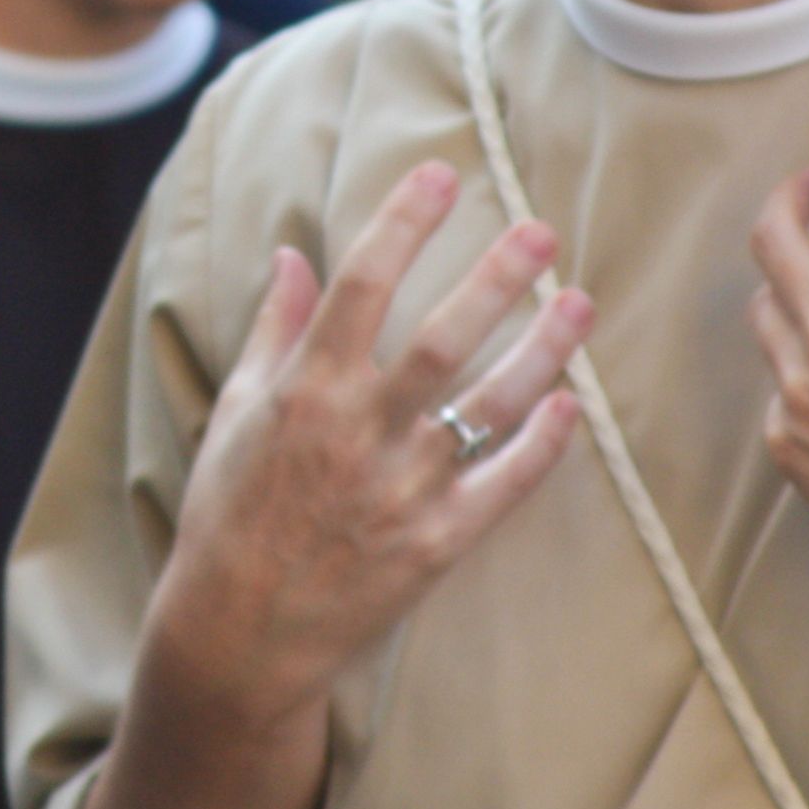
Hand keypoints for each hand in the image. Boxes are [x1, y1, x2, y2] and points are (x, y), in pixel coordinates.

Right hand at [145, 162, 594, 730]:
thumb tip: (294, 255)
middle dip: (496, 278)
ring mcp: (402, 490)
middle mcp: (358, 433)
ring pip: (486, 404)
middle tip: (542, 230)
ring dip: (540, 350)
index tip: (441, 175)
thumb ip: (275, 331)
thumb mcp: (238, 413)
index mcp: (305, 392)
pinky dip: (541, 445)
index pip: (362, 285)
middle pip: (441, 338)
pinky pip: (502, 486)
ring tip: (579, 302)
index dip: (403, 224)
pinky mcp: (434, 544)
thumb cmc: (229, 516)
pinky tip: (572, 404)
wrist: (237, 634)